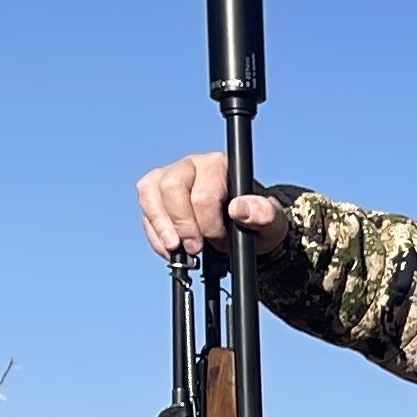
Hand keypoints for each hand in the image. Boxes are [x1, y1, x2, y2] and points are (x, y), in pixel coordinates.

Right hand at [137, 152, 285, 257]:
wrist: (246, 233)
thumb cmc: (258, 223)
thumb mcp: (271, 222)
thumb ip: (264, 213)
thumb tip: (240, 208)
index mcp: (220, 166)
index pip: (203, 192)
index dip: (208, 223)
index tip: (221, 243)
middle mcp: (192, 165)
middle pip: (171, 186)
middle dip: (183, 224)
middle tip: (197, 249)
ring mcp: (170, 178)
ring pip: (149, 192)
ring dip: (161, 227)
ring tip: (177, 251)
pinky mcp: (156, 196)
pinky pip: (145, 210)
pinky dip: (154, 235)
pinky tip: (171, 250)